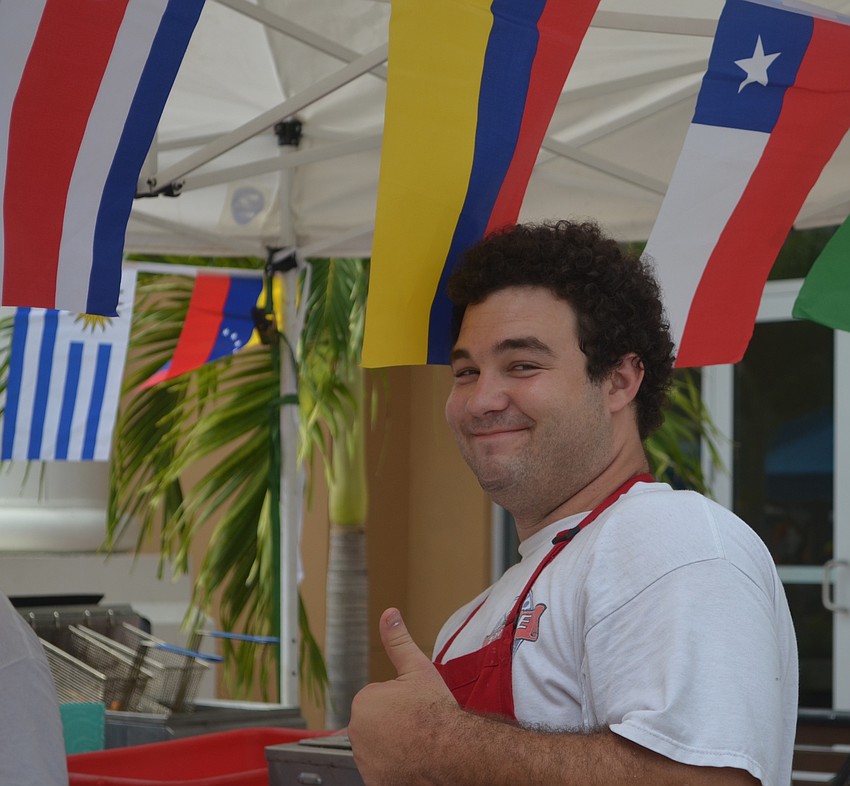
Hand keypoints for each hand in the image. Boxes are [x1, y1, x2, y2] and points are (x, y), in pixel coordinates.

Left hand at [349, 608, 457, 784]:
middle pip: (376, 724)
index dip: (400, 702)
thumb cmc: (436, 712)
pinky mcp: (374, 782)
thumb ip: (398, 641)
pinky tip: (414, 764)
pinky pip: (382, 771)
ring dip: (394, 746)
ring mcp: (364, 761)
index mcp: (363, 702)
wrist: (453, 753)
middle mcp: (356, 733)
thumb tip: (388, 613)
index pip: (379, 699)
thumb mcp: (418, 669)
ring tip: (418, 746)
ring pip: (379, 747)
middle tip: (419, 726)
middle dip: (394, 724)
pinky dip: (394, 768)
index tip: (416, 708)